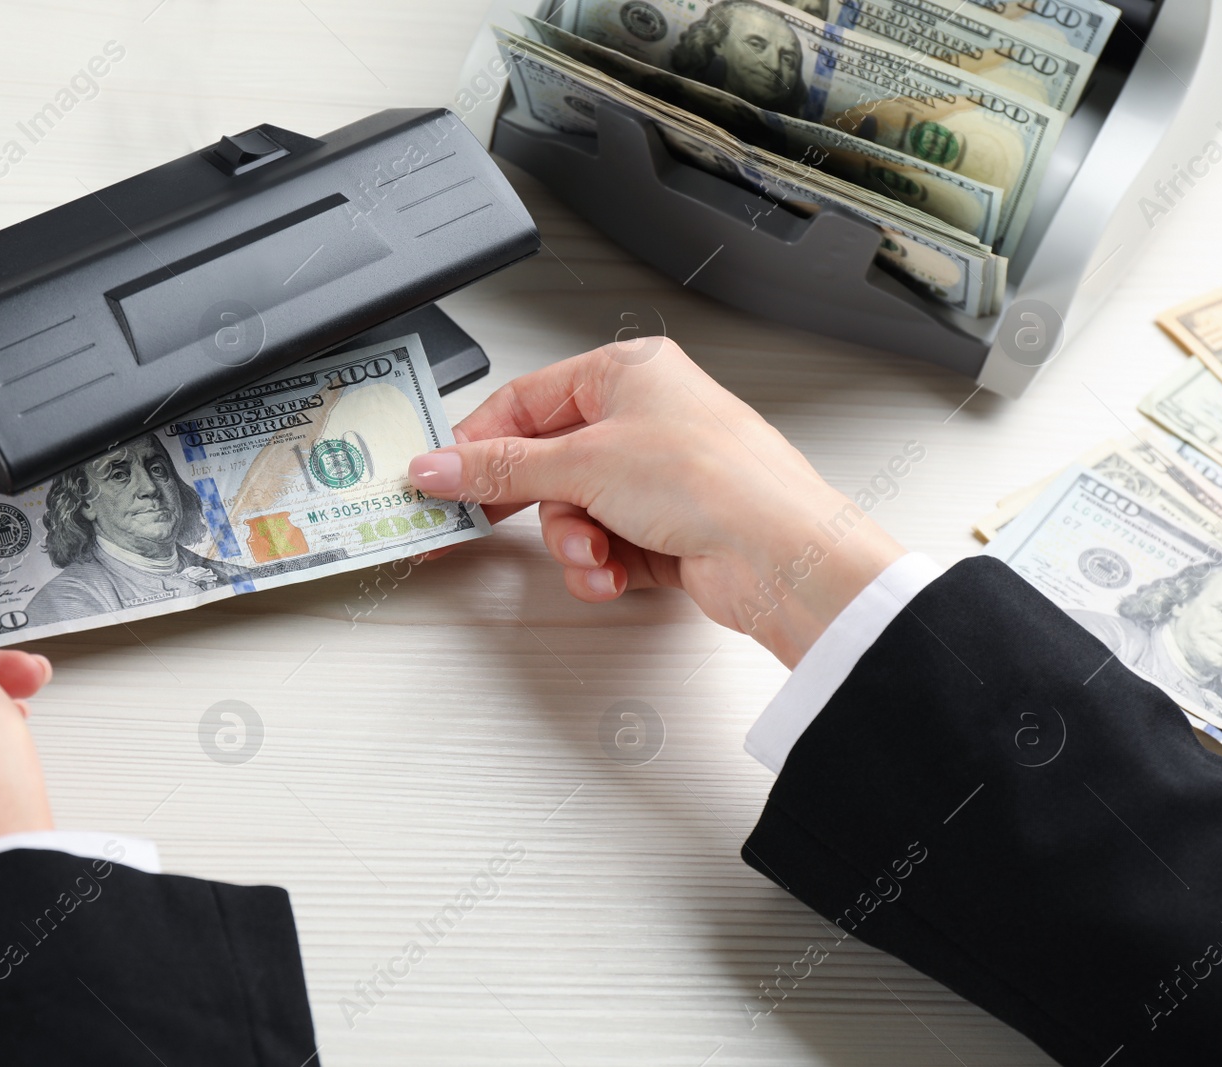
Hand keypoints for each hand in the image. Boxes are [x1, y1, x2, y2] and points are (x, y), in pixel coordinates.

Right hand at [408, 339, 904, 666]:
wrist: (782, 555)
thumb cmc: (715, 479)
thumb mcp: (583, 463)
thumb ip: (499, 469)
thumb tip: (439, 465)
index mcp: (627, 372)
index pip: (525, 400)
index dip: (477, 441)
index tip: (439, 477)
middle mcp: (645, 419)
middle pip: (548, 462)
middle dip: (529, 502)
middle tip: (475, 523)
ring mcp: (659, 477)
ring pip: (574, 512)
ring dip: (573, 542)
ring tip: (592, 552)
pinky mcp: (670, 530)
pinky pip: (606, 547)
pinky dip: (603, 565)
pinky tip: (613, 572)